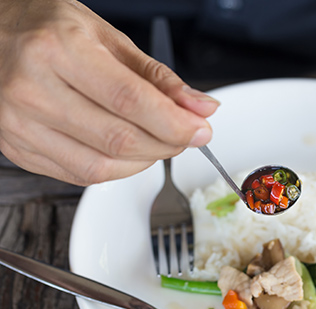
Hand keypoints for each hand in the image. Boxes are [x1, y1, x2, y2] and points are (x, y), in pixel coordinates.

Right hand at [0, 0, 218, 184]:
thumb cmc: (48, 29)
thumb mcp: (106, 37)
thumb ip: (156, 77)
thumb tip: (200, 107)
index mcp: (57, 49)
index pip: (130, 100)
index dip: (174, 123)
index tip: (200, 130)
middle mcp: (32, 89)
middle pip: (119, 139)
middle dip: (167, 144)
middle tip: (185, 136)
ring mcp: (19, 124)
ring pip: (101, 167)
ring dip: (144, 162)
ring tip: (158, 142)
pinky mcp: (18, 148)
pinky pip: (80, 175)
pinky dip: (116, 170)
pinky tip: (127, 152)